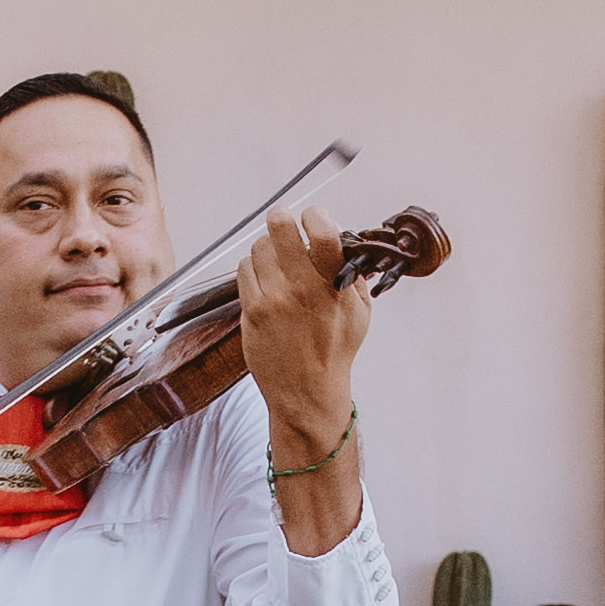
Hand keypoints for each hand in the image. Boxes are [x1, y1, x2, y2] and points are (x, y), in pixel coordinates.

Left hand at [235, 204, 370, 447]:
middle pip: (280, 228)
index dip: (315, 215)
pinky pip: (245, 270)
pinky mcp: (251, 311)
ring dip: (268, 247)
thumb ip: (352, 275)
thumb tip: (342, 241)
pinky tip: (265, 280)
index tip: (314, 216)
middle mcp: (301, 289)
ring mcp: (273, 299)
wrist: (307, 391)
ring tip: (277, 260)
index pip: (323, 233)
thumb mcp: (359, 313)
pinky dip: (254, 268)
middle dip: (281, 217)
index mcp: (333, 287)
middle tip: (283, 218)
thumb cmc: (334, 351)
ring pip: (259, 247)